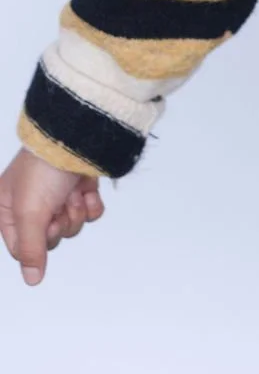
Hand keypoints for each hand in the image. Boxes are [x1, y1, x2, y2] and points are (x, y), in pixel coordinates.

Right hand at [0, 146, 104, 284]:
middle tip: (59, 206)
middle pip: (49, 238)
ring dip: (76, 212)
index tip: (44, 225)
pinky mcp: (81, 186)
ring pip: (71, 226)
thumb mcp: (28, 213)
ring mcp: (58, 194)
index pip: (21, 247)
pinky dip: (92, 204)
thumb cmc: (43, 172)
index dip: (37, 243)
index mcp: (8, 207)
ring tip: (73, 194)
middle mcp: (32, 203)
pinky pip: (90, 212)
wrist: (78, 138)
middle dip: (59, 224)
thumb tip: (32, 279)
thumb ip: (29, 250)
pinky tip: (87, 191)